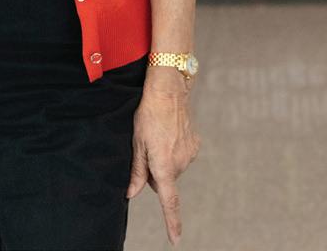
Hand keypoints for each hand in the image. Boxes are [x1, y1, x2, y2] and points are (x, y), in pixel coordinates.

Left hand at [127, 67, 199, 245]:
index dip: (172, 223)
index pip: (169, 201)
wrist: (169, 90)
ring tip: (158, 135)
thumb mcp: (136, 142)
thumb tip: (132, 193)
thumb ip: (136, 171)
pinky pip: (182, 156)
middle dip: (155, 172)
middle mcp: (180, 164)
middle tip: (146, 148)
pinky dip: (175, 150)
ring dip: (165, 159)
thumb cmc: (148, 114)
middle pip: (164, 180)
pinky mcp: (195, 145)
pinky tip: (169, 133)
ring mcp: (189, 154)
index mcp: (164, 166)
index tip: (176, 240)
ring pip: (173, 168)